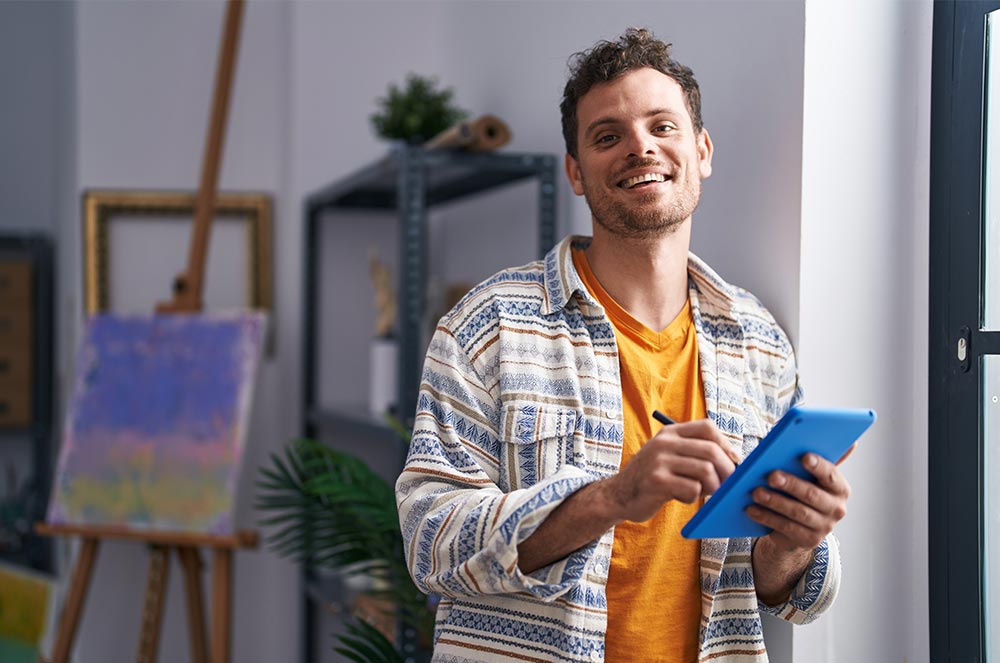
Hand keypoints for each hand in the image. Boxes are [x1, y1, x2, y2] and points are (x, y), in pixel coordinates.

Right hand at [602, 419, 736, 522]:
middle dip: (727, 470)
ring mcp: (658, 461)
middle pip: (711, 450)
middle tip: (728, 485)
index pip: (708, 427)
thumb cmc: (653, 478)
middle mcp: (664, 442)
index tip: (733, 462)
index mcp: (670, 432)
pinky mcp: (656, 481)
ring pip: (705, 471)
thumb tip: (735, 461)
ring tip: (703, 493)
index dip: (726, 444)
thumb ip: (696, 453)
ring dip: (712, 487)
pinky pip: (691, 489)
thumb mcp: (670, 456)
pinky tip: (681, 497)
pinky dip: (693, 497)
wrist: (618, 495)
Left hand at [747, 453, 849, 551]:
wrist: (798, 527)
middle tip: (771, 475)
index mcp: (840, 487)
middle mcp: (837, 508)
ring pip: (798, 512)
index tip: (804, 456)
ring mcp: (824, 526)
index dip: (818, 466)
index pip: (831, 475)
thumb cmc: (800, 489)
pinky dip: (767, 517)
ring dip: (775, 502)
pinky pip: (786, 528)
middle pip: (812, 494)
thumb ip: (809, 455)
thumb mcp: (806, 474)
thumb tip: (805, 426)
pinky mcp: (809, 540)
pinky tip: (751, 509)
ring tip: (756, 492)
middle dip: (791, 484)